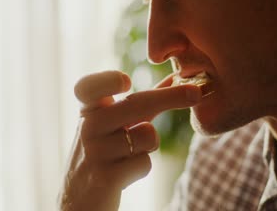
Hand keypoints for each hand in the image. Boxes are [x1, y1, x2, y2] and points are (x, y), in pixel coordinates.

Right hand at [59, 71, 201, 210]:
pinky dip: (142, 167)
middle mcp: (88, 127)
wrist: (80, 199)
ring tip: (130, 152)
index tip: (126, 81)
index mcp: (90, 109)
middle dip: (170, 97)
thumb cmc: (105, 152)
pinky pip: (144, 163)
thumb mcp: (118, 123)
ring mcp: (94, 153)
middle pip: (136, 104)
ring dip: (150, 144)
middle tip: (196, 93)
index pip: (89, 87)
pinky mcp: (104, 178)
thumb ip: (144, 100)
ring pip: (147, 135)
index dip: (107, 81)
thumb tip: (177, 77)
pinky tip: (124, 173)